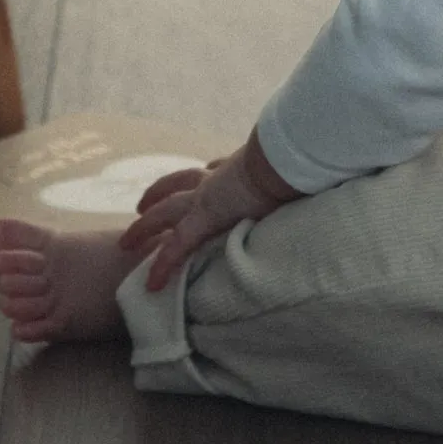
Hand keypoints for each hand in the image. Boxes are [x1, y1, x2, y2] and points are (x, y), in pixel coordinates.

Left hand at [117, 130, 302, 292]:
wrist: (282, 160)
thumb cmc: (291, 160)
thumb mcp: (289, 165)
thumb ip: (291, 172)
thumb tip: (314, 172)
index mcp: (238, 167)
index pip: (214, 169)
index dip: (206, 172)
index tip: (204, 173)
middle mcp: (218, 178)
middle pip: (180, 183)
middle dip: (161, 194)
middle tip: (143, 207)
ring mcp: (206, 196)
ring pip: (165, 210)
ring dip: (145, 226)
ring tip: (128, 240)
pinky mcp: (204, 216)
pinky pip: (177, 245)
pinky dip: (164, 264)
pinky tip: (151, 283)